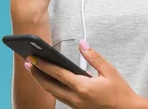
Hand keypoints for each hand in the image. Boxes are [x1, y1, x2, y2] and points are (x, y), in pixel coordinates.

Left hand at [25, 40, 141, 108]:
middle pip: (49, 86)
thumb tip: (82, 44)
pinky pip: (60, 97)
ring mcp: (76, 105)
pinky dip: (52, 88)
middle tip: (27, 62)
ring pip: (53, 93)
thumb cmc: (120, 92)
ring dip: (42, 81)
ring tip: (34, 70)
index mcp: (83, 87)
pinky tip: (50, 81)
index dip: (43, 65)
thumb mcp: (109, 71)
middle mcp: (76, 98)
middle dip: (36, 74)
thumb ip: (94, 57)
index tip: (32, 57)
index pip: (57, 74)